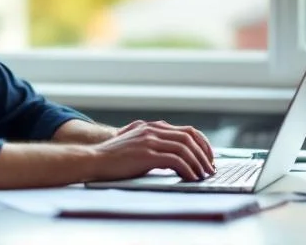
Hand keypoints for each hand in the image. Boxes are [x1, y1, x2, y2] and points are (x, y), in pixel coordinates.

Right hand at [88, 120, 215, 181]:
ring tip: (203, 176)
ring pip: (185, 148)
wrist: (95, 159)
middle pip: (190, 138)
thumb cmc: (116, 157)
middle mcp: (154, 130)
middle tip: (210, 169)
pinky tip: (191, 178)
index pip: (188, 130)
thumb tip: (177, 159)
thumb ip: (156, 145)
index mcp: (153, 126)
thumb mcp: (138, 145)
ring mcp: (150, 140)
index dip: (202, 143)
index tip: (209, 157)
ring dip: (198, 163)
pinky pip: (175, 160)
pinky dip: (187, 169)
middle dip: (204, 154)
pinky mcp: (147, 154)